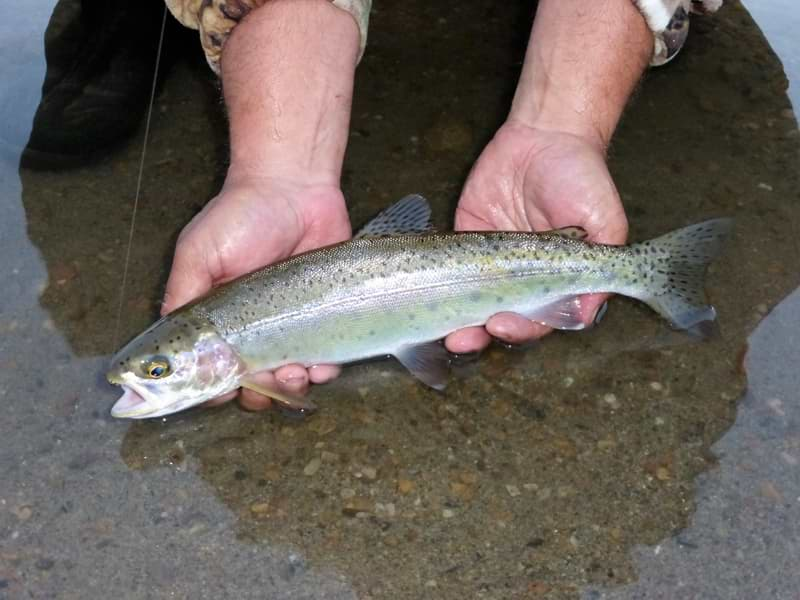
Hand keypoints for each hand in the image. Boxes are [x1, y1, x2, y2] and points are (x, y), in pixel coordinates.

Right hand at [162, 174, 350, 409]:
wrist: (296, 189)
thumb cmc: (240, 217)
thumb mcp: (197, 253)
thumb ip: (181, 297)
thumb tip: (167, 348)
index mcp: (217, 321)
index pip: (211, 371)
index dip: (214, 388)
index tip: (224, 387)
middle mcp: (252, 330)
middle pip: (252, 384)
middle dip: (257, 393)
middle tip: (264, 380)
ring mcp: (289, 327)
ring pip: (288, 380)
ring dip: (290, 388)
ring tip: (295, 373)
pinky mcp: (323, 319)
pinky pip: (324, 362)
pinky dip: (322, 372)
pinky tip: (321, 365)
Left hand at [444, 120, 627, 353]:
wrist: (544, 135)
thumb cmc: (582, 178)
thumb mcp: (604, 222)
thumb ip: (601, 268)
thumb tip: (586, 312)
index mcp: (556, 281)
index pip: (537, 319)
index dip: (521, 328)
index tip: (504, 323)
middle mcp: (522, 278)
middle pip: (501, 318)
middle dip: (483, 331)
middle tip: (464, 336)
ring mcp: (491, 263)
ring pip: (472, 303)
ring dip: (459, 322)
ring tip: (446, 332)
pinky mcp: (465, 241)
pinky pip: (449, 271)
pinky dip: (438, 288)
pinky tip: (428, 298)